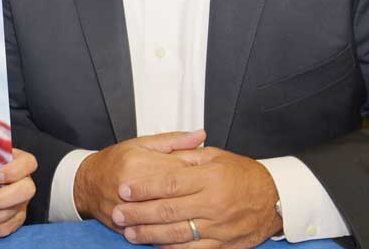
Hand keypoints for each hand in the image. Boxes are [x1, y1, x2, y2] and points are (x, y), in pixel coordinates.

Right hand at [74, 130, 205, 229]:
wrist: (87, 183)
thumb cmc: (114, 161)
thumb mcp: (141, 144)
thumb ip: (173, 141)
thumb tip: (199, 135)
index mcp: (138, 164)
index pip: (178, 169)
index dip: (199, 173)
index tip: (213, 174)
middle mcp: (132, 187)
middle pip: (174, 195)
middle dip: (195, 195)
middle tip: (210, 195)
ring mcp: (128, 209)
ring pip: (166, 216)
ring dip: (185, 216)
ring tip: (200, 213)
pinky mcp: (126, 225)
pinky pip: (154, 231)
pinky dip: (169, 230)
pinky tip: (183, 229)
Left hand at [112, 147, 281, 248]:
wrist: (275, 199)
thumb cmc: (244, 175)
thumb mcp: (216, 156)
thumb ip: (187, 155)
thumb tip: (162, 155)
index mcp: (208, 178)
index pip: (168, 183)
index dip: (144, 188)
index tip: (125, 190)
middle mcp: (212, 203)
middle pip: (168, 210)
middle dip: (139, 213)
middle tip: (118, 214)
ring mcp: (218, 227)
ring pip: (177, 233)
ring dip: (150, 235)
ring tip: (130, 233)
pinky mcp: (223, 244)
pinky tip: (156, 246)